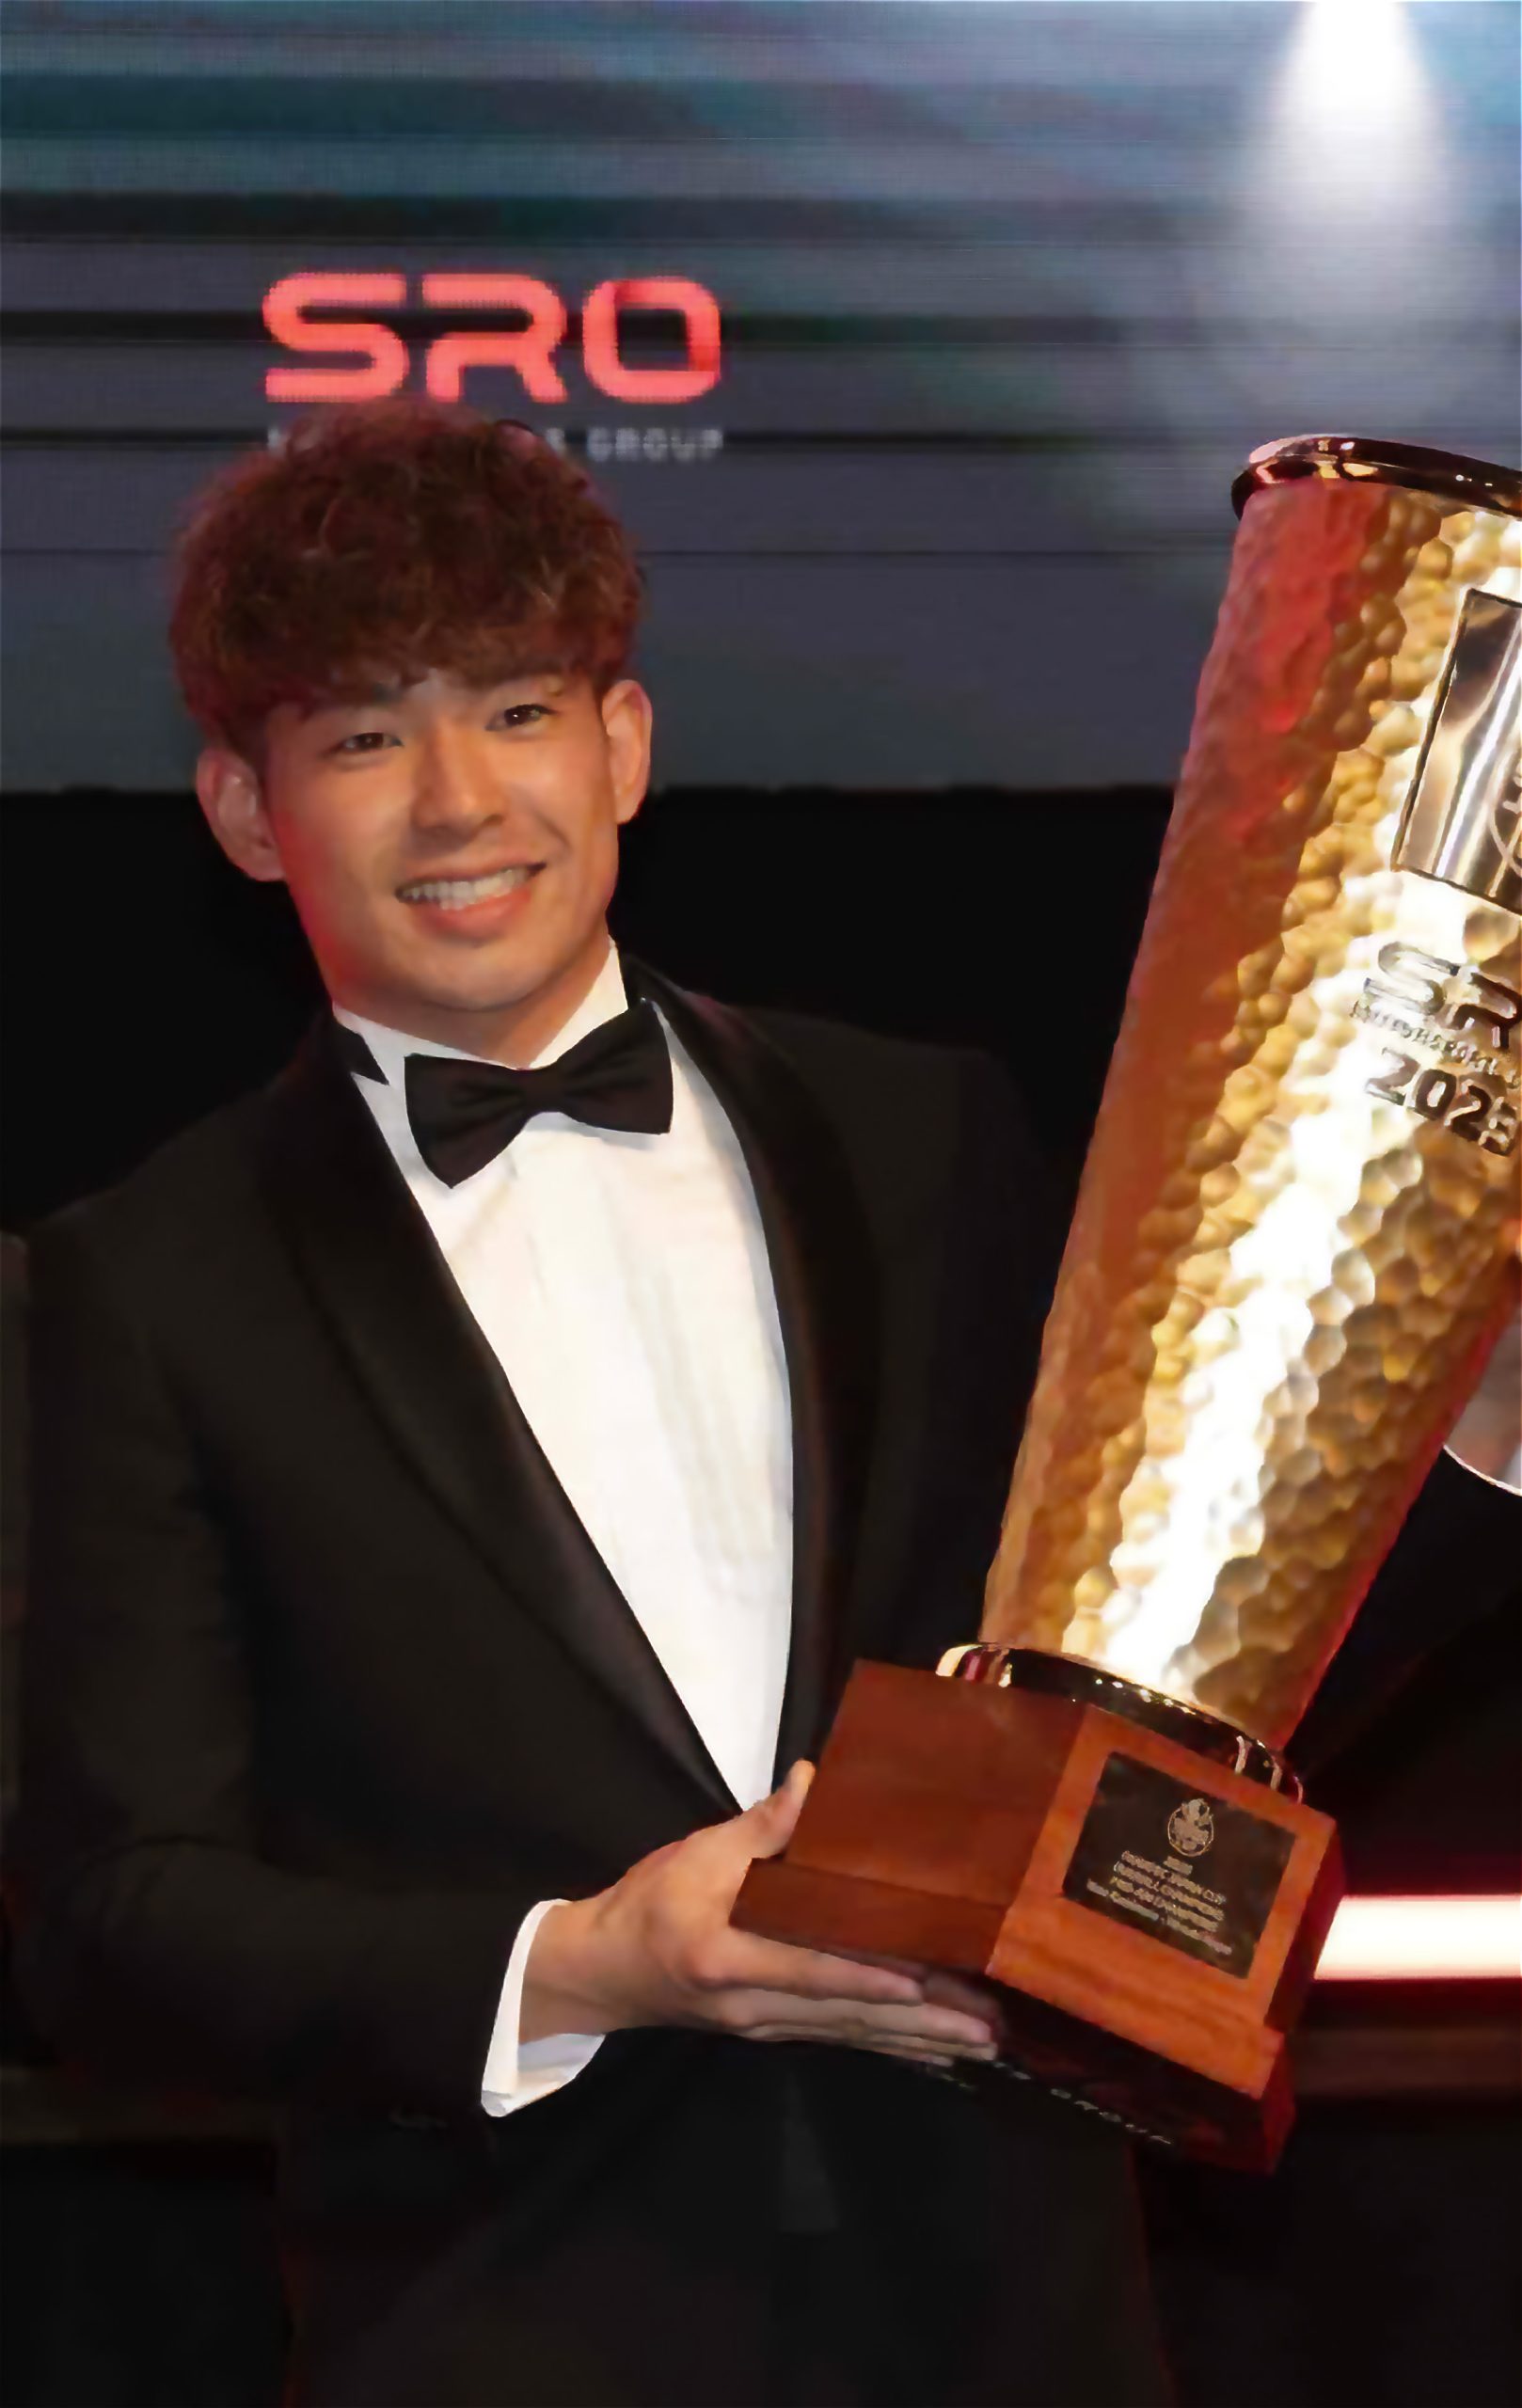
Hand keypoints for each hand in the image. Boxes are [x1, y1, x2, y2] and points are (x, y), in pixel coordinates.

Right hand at [522, 1761, 1002, 2067]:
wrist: (603, 1970)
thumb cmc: (649, 1904)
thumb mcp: (696, 1854)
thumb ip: (760, 1827)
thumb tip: (812, 1780)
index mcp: (729, 1956)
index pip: (812, 1969)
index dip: (871, 1977)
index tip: (929, 1985)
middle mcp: (755, 2005)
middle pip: (849, 2013)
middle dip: (924, 2023)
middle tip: (989, 2027)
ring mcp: (767, 2025)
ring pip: (854, 2033)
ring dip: (921, 2041)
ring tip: (982, 2042)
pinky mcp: (776, 2030)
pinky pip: (842, 2036)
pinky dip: (891, 2043)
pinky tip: (932, 2049)